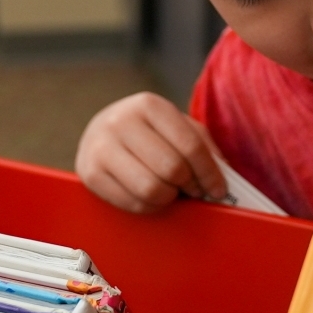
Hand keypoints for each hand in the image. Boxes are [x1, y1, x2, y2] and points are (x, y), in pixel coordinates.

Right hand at [76, 92, 227, 213]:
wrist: (100, 131)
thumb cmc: (149, 132)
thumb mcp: (177, 126)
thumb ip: (202, 145)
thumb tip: (223, 176)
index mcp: (149, 105)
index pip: (190, 146)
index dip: (209, 173)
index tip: (218, 190)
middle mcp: (121, 121)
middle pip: (172, 169)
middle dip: (190, 185)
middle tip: (193, 190)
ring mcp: (101, 147)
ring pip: (151, 189)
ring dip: (169, 198)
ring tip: (171, 191)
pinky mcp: (90, 173)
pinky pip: (132, 203)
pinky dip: (150, 207)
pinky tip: (151, 197)